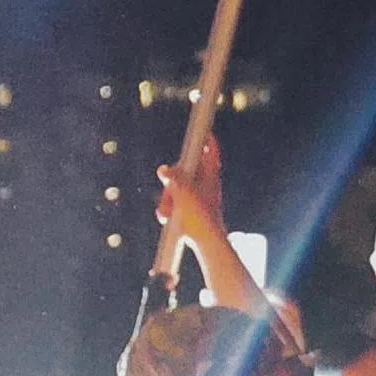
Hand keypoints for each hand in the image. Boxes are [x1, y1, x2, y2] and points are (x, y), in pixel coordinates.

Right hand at [154, 134, 226, 257]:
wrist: (206, 241)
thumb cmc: (200, 215)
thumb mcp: (182, 191)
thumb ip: (173, 177)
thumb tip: (163, 169)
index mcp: (210, 177)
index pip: (211, 154)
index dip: (209, 142)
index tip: (205, 134)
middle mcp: (207, 186)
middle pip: (187, 172)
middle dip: (172, 179)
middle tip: (166, 181)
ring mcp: (200, 198)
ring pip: (179, 190)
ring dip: (168, 198)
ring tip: (165, 211)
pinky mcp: (193, 211)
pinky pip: (177, 204)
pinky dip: (170, 208)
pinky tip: (166, 217)